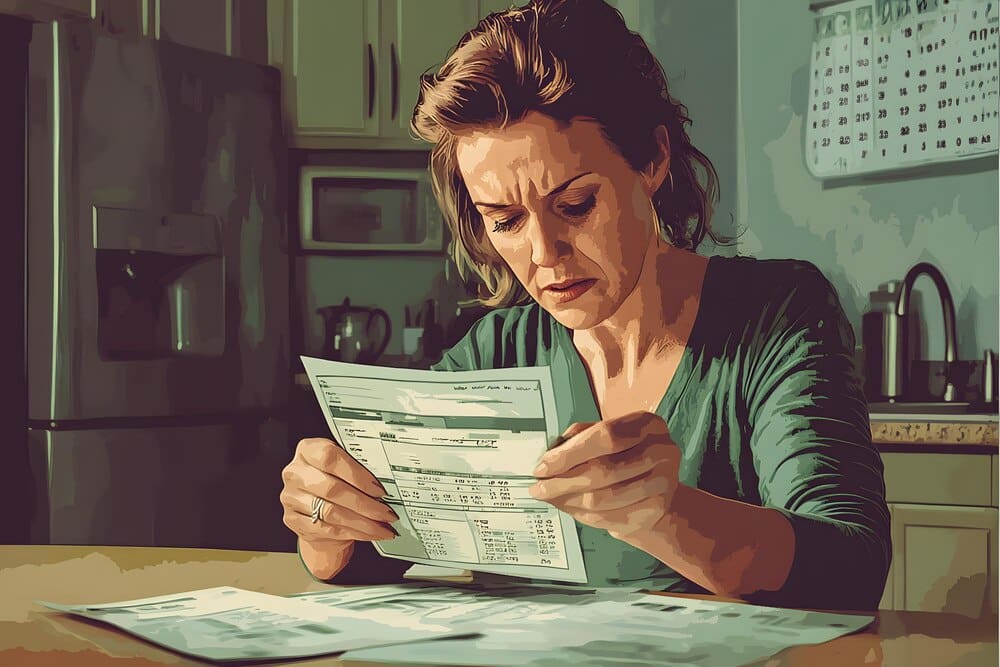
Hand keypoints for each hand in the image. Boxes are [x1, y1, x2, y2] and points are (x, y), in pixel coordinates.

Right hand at [280, 438, 398, 548]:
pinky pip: (327, 529)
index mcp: (307, 450)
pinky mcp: (293, 520)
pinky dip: (353, 533)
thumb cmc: (335, 483)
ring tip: (383, 526)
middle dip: (365, 504)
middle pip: (332, 488)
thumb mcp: (344, 469)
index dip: (357, 474)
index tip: (379, 489)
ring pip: (331, 512)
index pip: (330, 457)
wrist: (317, 510)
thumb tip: (387, 482)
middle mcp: (295, 472)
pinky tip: (369, 533)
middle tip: (387, 513)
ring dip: (363, 522)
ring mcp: (291, 497)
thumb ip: (358, 469)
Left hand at [529, 411, 680, 541]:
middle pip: (604, 470)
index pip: (605, 436)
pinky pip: (610, 518)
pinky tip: (571, 508)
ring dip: (570, 501)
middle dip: (563, 482)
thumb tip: (548, 457)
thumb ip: (580, 439)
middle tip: (539, 488)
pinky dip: (584, 516)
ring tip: (552, 498)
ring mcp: (663, 483)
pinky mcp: (657, 510)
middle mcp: (662, 451)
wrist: (657, 488)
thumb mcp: (606, 436)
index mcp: (647, 424)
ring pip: (604, 499)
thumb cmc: (624, 456)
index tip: (542, 467)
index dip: (570, 454)